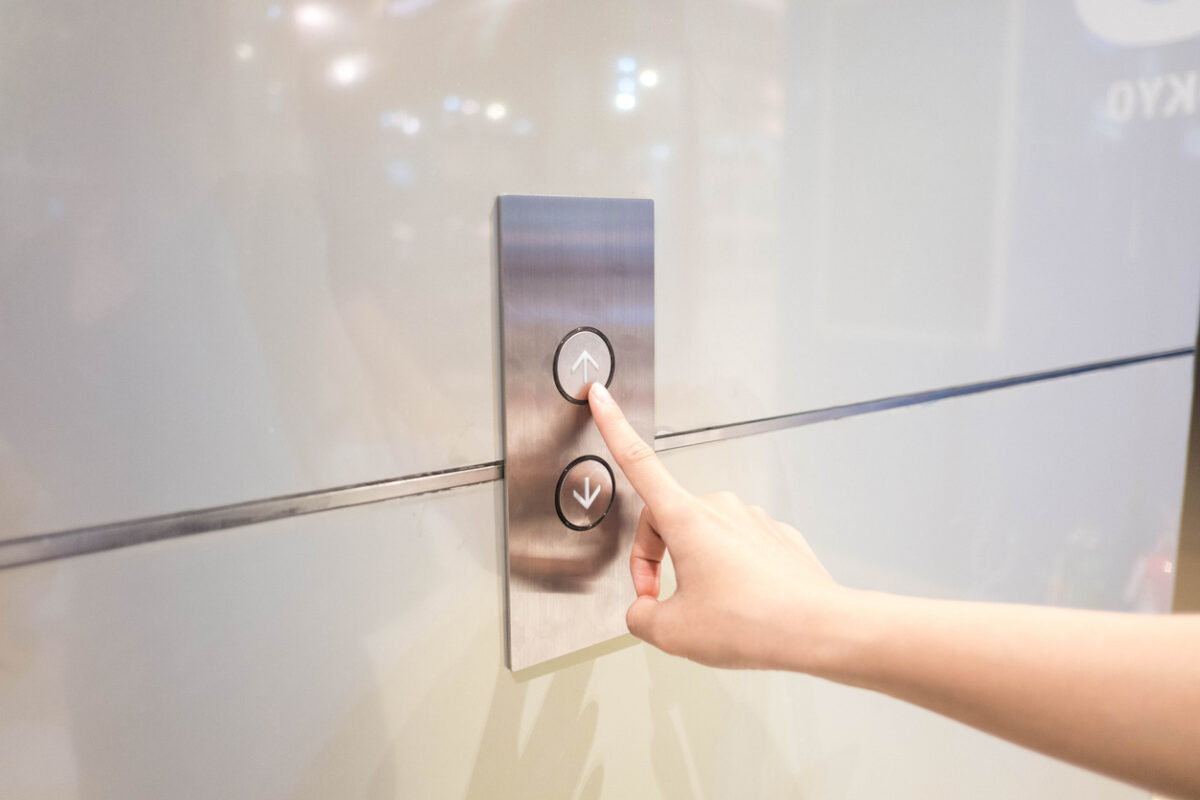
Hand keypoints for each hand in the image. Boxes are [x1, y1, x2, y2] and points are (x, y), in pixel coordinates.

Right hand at [587, 382, 851, 669]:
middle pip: (666, 521)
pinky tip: (739, 605)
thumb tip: (645, 612)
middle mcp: (720, 508)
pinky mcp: (777, 537)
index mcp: (686, 518)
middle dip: (655, 559)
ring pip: (703, 538)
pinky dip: (728, 575)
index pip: (637, 461)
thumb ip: (640, 617)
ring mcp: (753, 520)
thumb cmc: (752, 623)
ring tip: (707, 611)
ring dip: (693, 567)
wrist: (818, 629)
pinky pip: (738, 550)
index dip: (613, 426)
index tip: (601, 396)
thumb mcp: (672, 633)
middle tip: (659, 600)